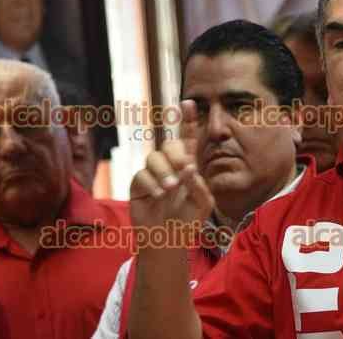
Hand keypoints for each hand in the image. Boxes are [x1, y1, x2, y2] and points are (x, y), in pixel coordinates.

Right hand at [129, 102, 213, 230]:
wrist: (168, 239)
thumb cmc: (189, 220)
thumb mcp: (203, 204)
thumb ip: (199, 185)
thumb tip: (189, 167)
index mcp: (189, 165)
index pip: (188, 139)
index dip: (187, 120)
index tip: (187, 102)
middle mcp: (170, 165)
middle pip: (170, 144)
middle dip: (176, 154)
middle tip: (185, 169)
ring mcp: (153, 173)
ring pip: (154, 157)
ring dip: (164, 172)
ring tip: (171, 189)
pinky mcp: (138, 184)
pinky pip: (141, 174)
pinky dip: (151, 184)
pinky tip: (158, 196)